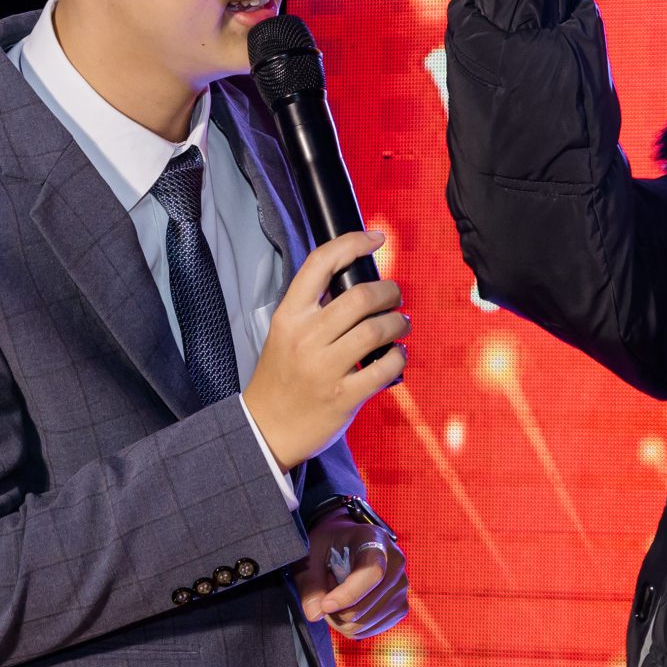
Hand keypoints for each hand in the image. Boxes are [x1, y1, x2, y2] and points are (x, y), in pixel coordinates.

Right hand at [242, 230, 410, 469]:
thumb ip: (315, 308)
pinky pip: (385, 367)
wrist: (265, 429)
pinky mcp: (343, 396)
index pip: (320, 263)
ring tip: (401, 325)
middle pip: (360, 296)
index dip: (352, 243)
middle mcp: (306, 338)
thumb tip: (360, 281)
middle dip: (389, 291)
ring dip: (399, 322)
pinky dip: (399, 356)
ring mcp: (324, 368)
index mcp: (289, 316)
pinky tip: (397, 354)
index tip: (375, 237)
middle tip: (395, 297)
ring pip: (377, 329)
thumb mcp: (285, 333)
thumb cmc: (281, 377)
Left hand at [294, 512, 408, 637]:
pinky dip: (351, 627)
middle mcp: (395, 563)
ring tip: (334, 601)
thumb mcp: (313, 554)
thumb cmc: (330, 546)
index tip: (325, 606)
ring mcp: (401, 587)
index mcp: (374, 540)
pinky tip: (346, 609)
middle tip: (322, 599)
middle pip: (367, 604)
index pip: (372, 573)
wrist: (348, 544)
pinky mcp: (400, 607)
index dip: (348, 594)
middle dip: (336, 611)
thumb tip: (315, 614)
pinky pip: (370, 630)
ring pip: (366, 622)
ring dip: (341, 620)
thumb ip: (310, 582)